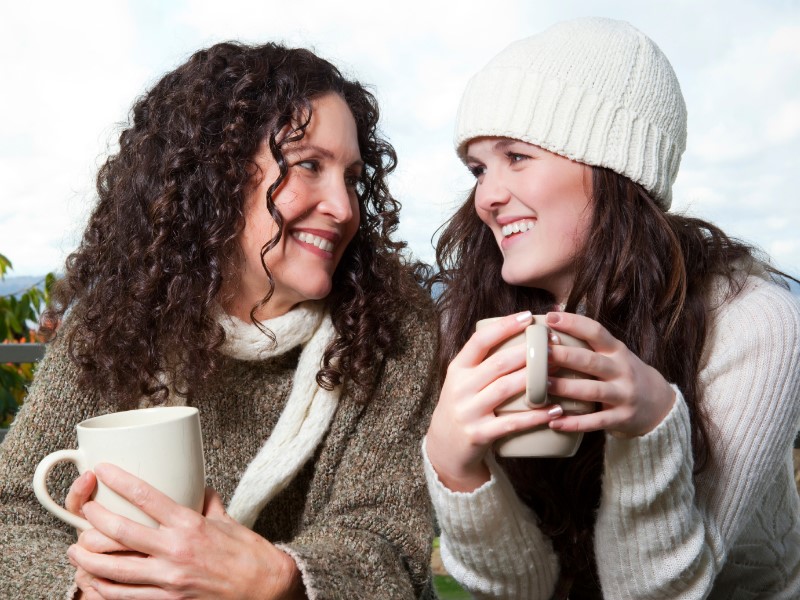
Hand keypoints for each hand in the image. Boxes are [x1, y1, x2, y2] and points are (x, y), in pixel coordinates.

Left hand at [67, 463, 305, 599]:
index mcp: (190, 524)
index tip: (105, 470)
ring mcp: (168, 580)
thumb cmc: (248, 553)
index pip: (147, 497)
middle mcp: (175, 551)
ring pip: (113, 569)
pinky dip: (103, 589)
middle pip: (120, 532)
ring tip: (75, 549)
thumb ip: (206, 502)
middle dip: (94, 519)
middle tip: (84, 510)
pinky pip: (124, 597)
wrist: (264, 589)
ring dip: (88, 559)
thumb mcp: (226, 519)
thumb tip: (196, 486)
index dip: (120, 481)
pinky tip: (93, 581)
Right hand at [426, 311, 559, 491]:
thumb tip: (521, 334)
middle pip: (498, 363)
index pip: (480, 340)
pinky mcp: (479, 434)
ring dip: (535, 378)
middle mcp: (460, 387)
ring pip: (506, 389)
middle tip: (553, 344)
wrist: (444, 447)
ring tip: (558, 370)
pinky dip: (536, 416)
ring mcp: (468, 411)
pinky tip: (555, 410)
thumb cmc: (463, 407)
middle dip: (528, 351)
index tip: (529, 316)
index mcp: (457, 369)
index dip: (504, 326)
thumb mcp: (463, 380)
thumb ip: (484, 361)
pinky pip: (512, 423)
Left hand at [544, 312, 675, 436]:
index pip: (595, 331)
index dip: (573, 323)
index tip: (550, 317)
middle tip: (539, 353)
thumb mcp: (614, 354)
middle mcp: (621, 370)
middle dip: (564, 356)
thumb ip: (589, 342)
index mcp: (617, 350)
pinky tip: (553, 422)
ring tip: (540, 386)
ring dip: (565, 388)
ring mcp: (623, 395)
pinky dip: (574, 422)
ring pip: (591, 391)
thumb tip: (553, 318)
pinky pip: (595, 421)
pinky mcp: (621, 418)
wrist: (659, 404)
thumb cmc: (623, 373)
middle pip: (590, 361)